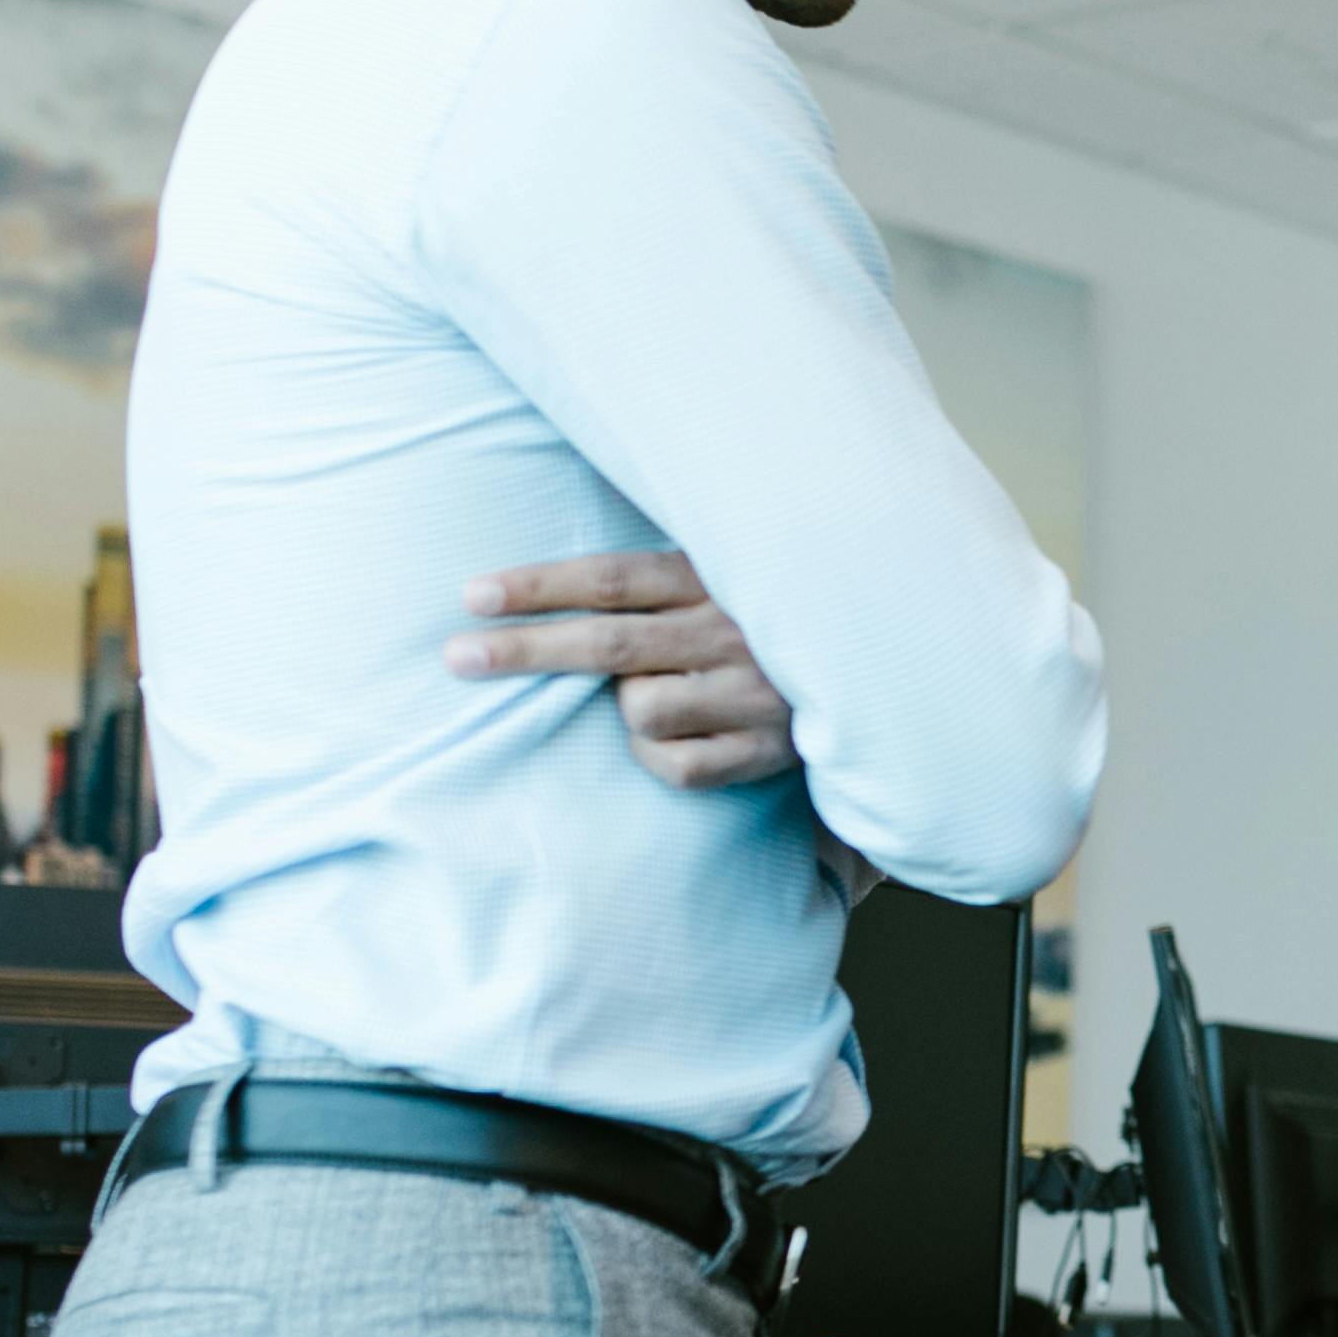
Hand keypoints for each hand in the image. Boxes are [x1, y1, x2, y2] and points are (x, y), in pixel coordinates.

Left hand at [445, 550, 796, 791]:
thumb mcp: (725, 570)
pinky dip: (657, 756)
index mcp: (718, 577)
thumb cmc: (768, 614)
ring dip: (625, 706)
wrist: (880, 664)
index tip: (472, 596)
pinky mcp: (767, 752)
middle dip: (524, 650)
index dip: (538, 587)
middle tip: (457, 656)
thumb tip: (538, 586)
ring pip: (638, 710)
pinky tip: (676, 734)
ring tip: (654, 691)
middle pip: (606, 643)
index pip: (612, 580)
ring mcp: (754, 696)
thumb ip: (656, 576)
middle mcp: (736, 633)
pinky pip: (676, 766)